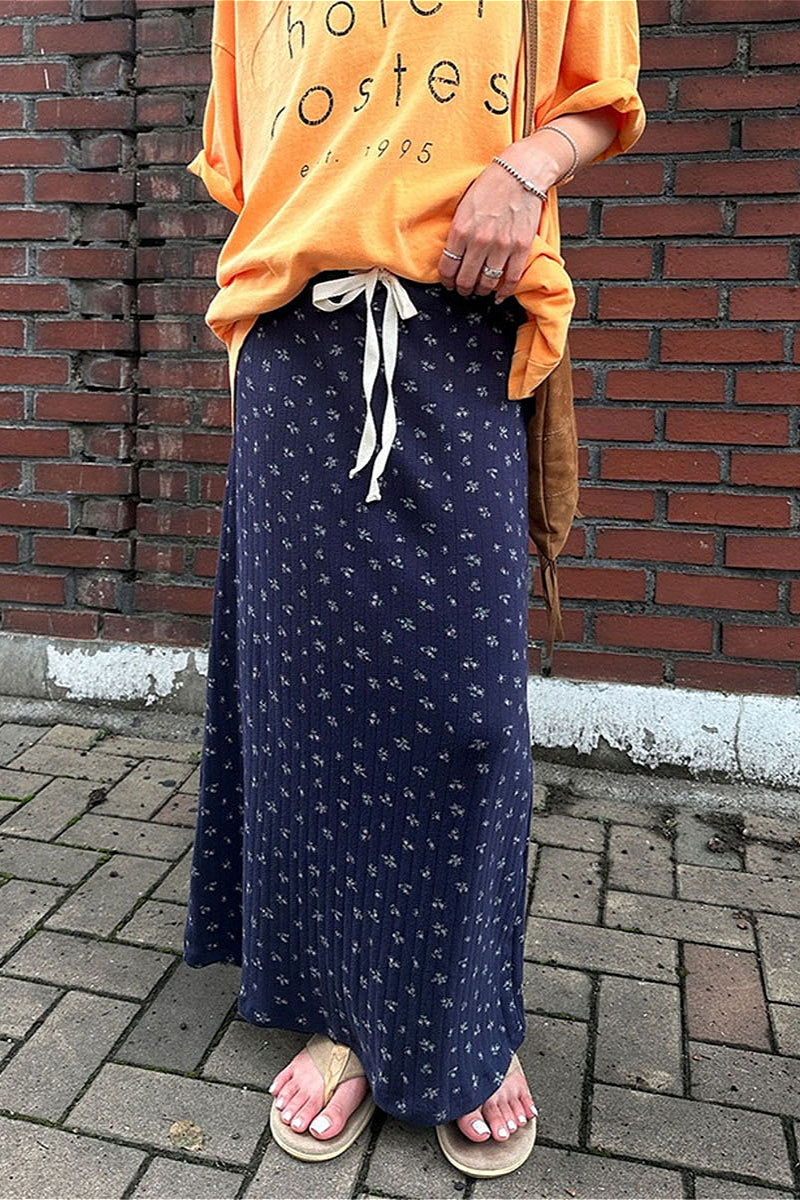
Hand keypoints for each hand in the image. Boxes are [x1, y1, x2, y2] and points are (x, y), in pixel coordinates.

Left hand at [438, 159, 543, 304]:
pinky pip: (511, 279)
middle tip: (463, 289)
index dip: (446, 280)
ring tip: (479, 289)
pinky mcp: (521, 248)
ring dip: (481, 290)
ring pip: (487, 283)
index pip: (447, 267)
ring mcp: (502, 246)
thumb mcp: (464, 205)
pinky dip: (504, 292)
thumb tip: (452, 254)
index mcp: (461, 229)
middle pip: (465, 279)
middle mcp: (480, 240)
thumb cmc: (491, 185)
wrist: (520, 172)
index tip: (449, 282)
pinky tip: (498, 295)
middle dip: (462, 289)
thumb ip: (458, 231)